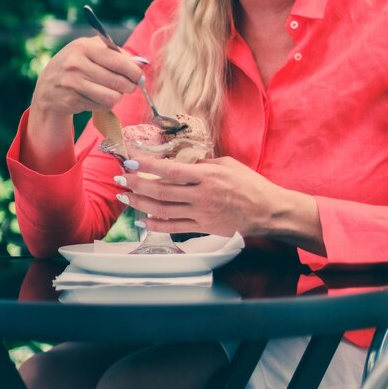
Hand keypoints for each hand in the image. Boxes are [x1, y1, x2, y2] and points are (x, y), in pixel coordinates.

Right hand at [32, 37, 142, 118]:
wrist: (48, 85)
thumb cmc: (77, 64)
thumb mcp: (91, 50)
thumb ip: (116, 54)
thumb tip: (141, 65)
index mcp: (84, 47)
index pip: (119, 61)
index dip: (134, 72)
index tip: (139, 77)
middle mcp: (76, 64)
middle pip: (118, 82)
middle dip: (129, 86)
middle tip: (129, 86)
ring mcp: (72, 83)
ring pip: (112, 97)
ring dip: (117, 96)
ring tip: (112, 91)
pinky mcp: (71, 100)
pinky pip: (101, 106)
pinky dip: (104, 104)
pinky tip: (97, 98)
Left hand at [118, 156, 324, 253]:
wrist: (267, 211)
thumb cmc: (249, 183)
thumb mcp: (226, 164)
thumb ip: (202, 163)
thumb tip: (179, 160)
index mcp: (207, 176)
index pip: (171, 170)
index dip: (148, 166)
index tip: (132, 161)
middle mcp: (201, 195)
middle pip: (161, 191)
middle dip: (137, 184)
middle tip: (120, 178)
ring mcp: (201, 214)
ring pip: (163, 210)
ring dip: (140, 203)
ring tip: (124, 196)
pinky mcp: (203, 227)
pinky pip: (174, 227)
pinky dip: (156, 225)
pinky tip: (142, 221)